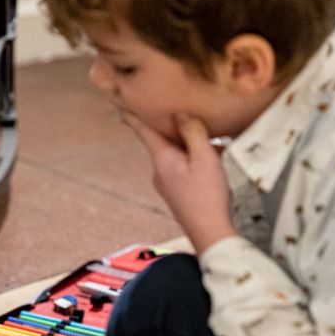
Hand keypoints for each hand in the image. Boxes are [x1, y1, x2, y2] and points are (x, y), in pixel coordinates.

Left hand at [124, 112, 236, 253]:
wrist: (210, 233)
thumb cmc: (207, 197)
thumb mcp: (204, 158)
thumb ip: (193, 132)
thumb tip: (180, 114)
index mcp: (162, 159)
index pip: (143, 130)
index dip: (132, 114)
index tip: (118, 102)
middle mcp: (160, 170)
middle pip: (163, 139)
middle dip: (174, 126)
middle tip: (184, 111)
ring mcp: (168, 182)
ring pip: (177, 153)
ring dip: (192, 144)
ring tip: (214, 138)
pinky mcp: (178, 191)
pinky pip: (185, 166)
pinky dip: (197, 158)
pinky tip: (216, 158)